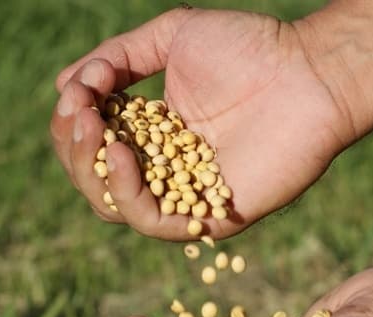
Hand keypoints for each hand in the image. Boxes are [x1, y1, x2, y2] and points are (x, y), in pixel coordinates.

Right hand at [50, 7, 354, 239]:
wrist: (307, 70)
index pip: (94, 142)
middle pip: (95, 178)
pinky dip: (128, 195)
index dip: (73, 122)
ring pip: (114, 205)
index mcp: (153, 130)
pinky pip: (156, 223)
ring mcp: (186, 193)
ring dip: (92, 170)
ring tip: (94, 131)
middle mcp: (165, 166)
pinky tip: (123, 157)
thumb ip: (118, 58)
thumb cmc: (249, 48)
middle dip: (75, 147)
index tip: (74, 94)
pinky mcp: (211, 215)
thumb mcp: (171, 36)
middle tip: (77, 114)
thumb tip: (65, 86)